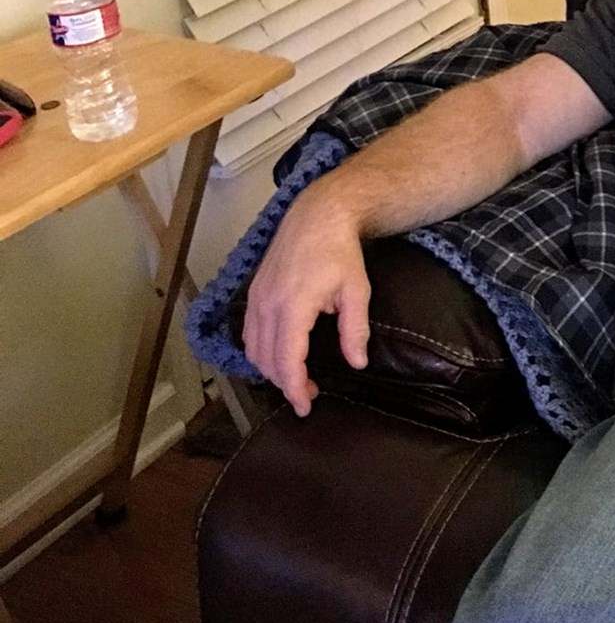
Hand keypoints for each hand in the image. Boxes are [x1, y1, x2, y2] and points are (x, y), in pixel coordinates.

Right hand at [242, 184, 370, 417]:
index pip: (287, 361)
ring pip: (253, 349)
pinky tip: (280, 353)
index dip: (294, 390)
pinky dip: (260, 350)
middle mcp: (267, 304)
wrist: (318, 214)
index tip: (306, 407)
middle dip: (285, 383)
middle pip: (266, 360)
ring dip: (271, 369)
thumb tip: (357, 363)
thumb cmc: (340, 251)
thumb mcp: (356, 291)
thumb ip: (355, 330)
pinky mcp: (253, 291)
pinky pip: (249, 332)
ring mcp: (256, 297)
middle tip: (308, 394)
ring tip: (296, 377)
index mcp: (293, 306)